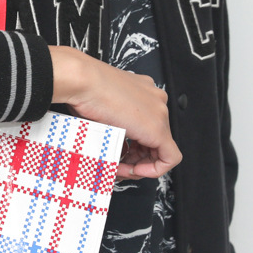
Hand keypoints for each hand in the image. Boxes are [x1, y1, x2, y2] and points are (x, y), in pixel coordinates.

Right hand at [49, 46, 181, 177]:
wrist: (82, 81)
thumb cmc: (84, 90)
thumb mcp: (102, 110)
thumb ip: (111, 125)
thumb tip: (111, 145)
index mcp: (143, 92)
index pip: (147, 127)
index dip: (135, 148)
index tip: (121, 154)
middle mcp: (156, 101)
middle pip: (155, 140)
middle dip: (137, 158)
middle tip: (120, 165)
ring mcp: (159, 113)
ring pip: (161, 149)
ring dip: (140, 164)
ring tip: (121, 167)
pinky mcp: (158, 129)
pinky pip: (170, 157)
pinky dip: (153, 169)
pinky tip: (135, 170)